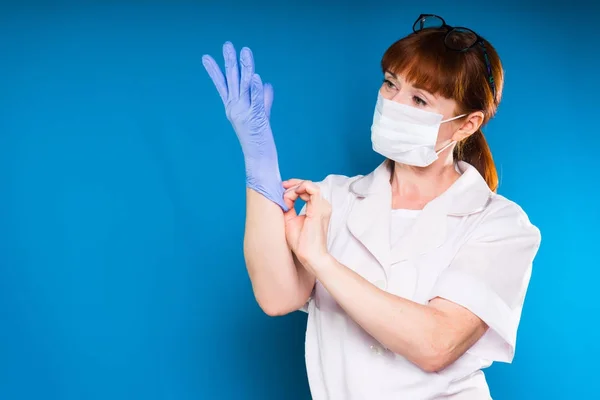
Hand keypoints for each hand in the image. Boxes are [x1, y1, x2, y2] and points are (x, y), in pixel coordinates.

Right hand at [202, 42, 287, 210]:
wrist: (259, 160)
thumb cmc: (259, 139)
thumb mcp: (261, 115)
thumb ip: (263, 99)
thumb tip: (265, 84)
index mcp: (233, 108)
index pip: (222, 85)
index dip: (214, 71)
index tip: (205, 57)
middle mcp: (235, 109)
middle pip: (231, 81)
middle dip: (230, 62)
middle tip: (227, 45)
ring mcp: (244, 114)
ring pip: (244, 86)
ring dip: (245, 68)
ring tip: (245, 51)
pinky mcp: (256, 120)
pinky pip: (256, 101)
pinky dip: (255, 89)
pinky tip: (256, 76)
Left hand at [282, 179, 331, 272]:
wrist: (310, 256)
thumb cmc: (301, 242)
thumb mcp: (290, 220)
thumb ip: (289, 207)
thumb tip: (283, 196)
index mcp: (317, 208)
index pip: (307, 190)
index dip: (294, 187)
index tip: (282, 189)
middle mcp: (323, 205)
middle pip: (308, 186)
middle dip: (293, 184)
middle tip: (282, 187)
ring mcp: (323, 206)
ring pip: (309, 185)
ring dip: (295, 187)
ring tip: (285, 196)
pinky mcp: (319, 208)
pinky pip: (312, 189)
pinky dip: (300, 187)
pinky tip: (292, 195)